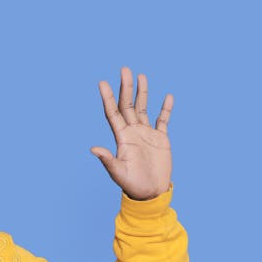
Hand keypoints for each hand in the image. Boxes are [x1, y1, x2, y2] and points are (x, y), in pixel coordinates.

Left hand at [91, 67, 173, 200]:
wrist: (151, 192)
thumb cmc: (132, 184)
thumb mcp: (118, 172)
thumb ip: (107, 160)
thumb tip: (93, 149)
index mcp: (122, 138)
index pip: (113, 113)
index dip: (108, 98)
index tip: (102, 82)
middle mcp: (132, 132)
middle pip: (127, 105)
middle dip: (126, 87)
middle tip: (124, 69)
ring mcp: (146, 134)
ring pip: (143, 108)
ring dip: (142, 93)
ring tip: (140, 76)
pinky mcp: (161, 139)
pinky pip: (163, 120)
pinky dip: (166, 109)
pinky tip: (168, 96)